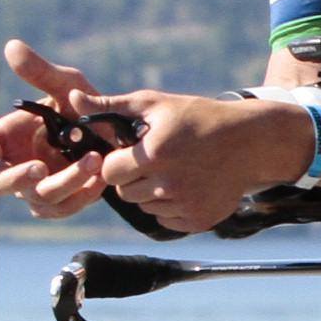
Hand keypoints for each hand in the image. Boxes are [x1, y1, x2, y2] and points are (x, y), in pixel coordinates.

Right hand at [0, 41, 116, 221]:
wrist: (120, 133)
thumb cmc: (82, 105)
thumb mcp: (66, 85)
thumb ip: (40, 71)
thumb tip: (12, 46)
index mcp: (5, 138)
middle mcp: (15, 165)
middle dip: (16, 178)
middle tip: (39, 167)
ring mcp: (37, 188)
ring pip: (37, 198)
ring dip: (63, 182)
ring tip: (92, 161)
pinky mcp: (62, 203)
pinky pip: (63, 209)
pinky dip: (82, 195)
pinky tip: (100, 178)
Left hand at [97, 89, 305, 232]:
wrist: (248, 141)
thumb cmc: (196, 117)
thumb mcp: (155, 104)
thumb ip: (110, 107)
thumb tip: (72, 99)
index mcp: (154, 153)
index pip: (109, 171)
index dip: (117, 161)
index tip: (131, 152)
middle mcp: (168, 184)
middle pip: (125, 192)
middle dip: (133, 177)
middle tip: (156, 160)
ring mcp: (185, 205)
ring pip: (145, 207)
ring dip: (151, 192)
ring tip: (175, 171)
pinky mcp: (198, 221)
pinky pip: (166, 220)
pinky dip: (170, 207)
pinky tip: (187, 185)